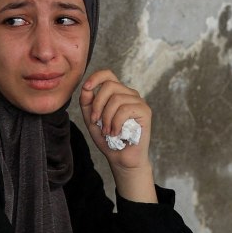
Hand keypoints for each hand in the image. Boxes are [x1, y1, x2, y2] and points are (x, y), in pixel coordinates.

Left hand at [79, 69, 156, 202]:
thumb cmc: (108, 139)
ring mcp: (138, 101)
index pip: (108, 74)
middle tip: (96, 121)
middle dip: (98, 104)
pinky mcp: (145, 111)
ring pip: (116, 99)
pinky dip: (116, 123)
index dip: (95, 77)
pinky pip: (125, 109)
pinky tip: (115, 133)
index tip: (86, 88)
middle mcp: (129, 94)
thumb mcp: (92, 120)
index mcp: (117, 93)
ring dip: (107, 118)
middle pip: (109, 85)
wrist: (121, 158)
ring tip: (107, 131)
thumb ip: (87, 104)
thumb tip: (86, 88)